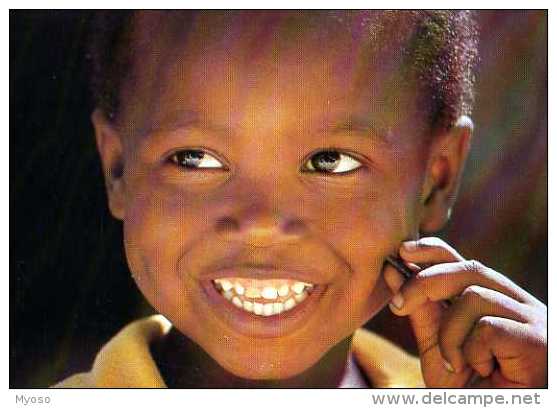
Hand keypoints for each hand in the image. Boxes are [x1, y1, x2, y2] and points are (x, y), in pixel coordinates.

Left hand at [383, 237, 546, 387]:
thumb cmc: (469, 387)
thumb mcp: (436, 345)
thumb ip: (420, 309)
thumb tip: (392, 269)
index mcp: (496, 301)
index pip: (465, 262)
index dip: (433, 251)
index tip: (401, 250)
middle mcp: (518, 304)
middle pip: (469, 270)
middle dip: (425, 282)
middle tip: (398, 304)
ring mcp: (533, 321)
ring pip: (474, 298)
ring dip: (449, 334)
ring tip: (455, 363)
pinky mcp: (538, 342)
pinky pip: (488, 328)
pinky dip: (471, 351)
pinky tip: (482, 370)